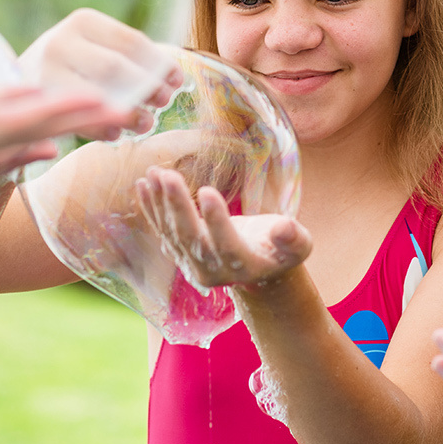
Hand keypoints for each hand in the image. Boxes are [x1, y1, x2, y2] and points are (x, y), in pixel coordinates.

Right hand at [18, 8, 182, 136]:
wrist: (10, 84)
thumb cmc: (67, 67)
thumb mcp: (91, 48)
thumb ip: (127, 57)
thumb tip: (173, 78)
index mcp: (83, 21)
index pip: (132, 41)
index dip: (160, 63)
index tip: (177, 80)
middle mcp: (61, 40)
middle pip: (117, 67)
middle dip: (147, 88)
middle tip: (164, 102)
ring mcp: (45, 70)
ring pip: (99, 94)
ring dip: (129, 112)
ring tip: (146, 123)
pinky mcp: (37, 101)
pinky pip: (77, 117)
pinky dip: (101, 127)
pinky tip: (115, 134)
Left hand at [133, 165, 310, 289]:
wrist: (258, 268)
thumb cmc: (281, 250)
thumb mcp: (298, 246)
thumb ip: (294, 239)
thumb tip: (286, 227)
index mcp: (243, 267)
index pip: (226, 244)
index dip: (216, 220)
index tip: (209, 191)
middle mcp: (212, 270)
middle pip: (191, 237)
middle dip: (178, 206)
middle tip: (168, 176)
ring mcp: (191, 263)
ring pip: (172, 232)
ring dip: (161, 202)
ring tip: (154, 173)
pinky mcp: (179, 252)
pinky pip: (162, 229)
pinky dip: (151, 207)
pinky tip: (144, 185)